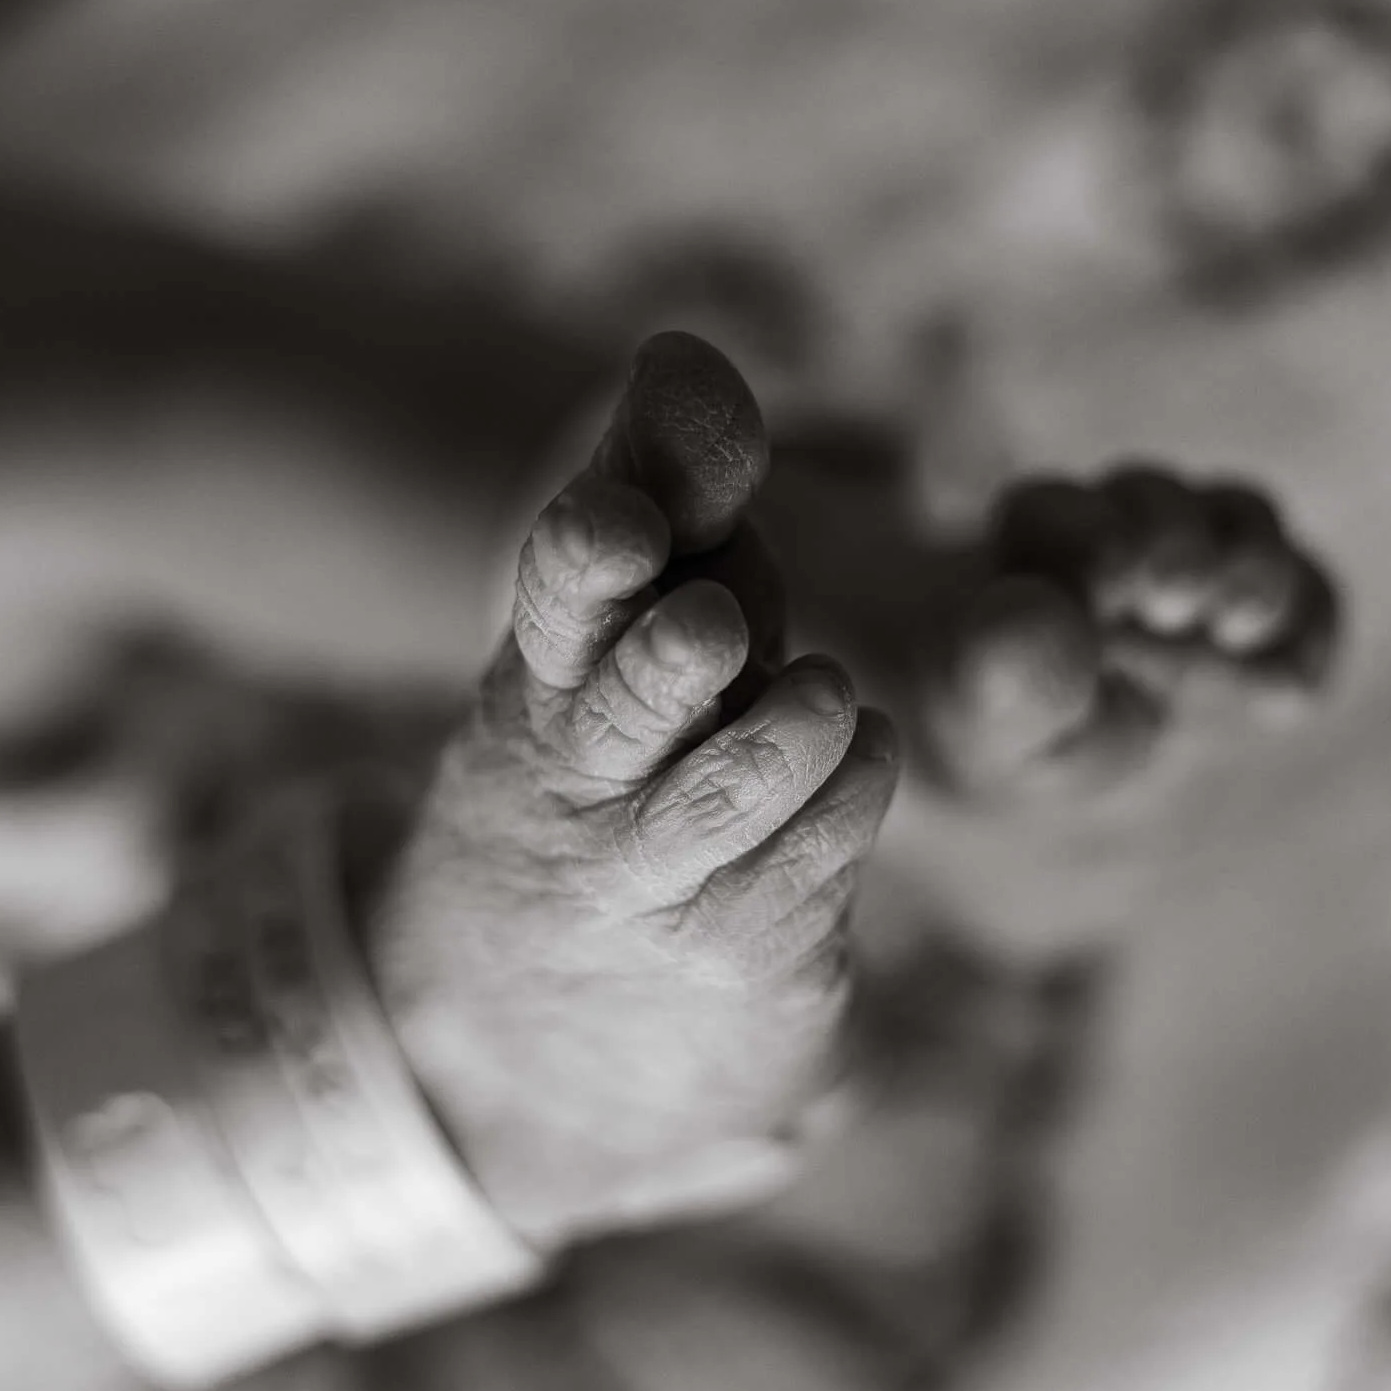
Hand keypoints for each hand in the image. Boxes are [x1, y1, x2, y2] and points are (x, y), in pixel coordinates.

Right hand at [371, 335, 900, 1248]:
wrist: (532, 1046)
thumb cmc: (612, 771)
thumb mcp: (615, 633)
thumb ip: (664, 488)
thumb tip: (685, 345)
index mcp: (539, 680)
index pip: (554, 598)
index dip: (588, 556)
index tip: (620, 521)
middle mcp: (584, 777)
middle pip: (628, 697)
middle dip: (674, 659)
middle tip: (718, 626)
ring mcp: (658, 875)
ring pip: (744, 778)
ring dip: (798, 722)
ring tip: (822, 696)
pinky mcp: (748, 947)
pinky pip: (826, 847)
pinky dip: (857, 787)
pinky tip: (858, 759)